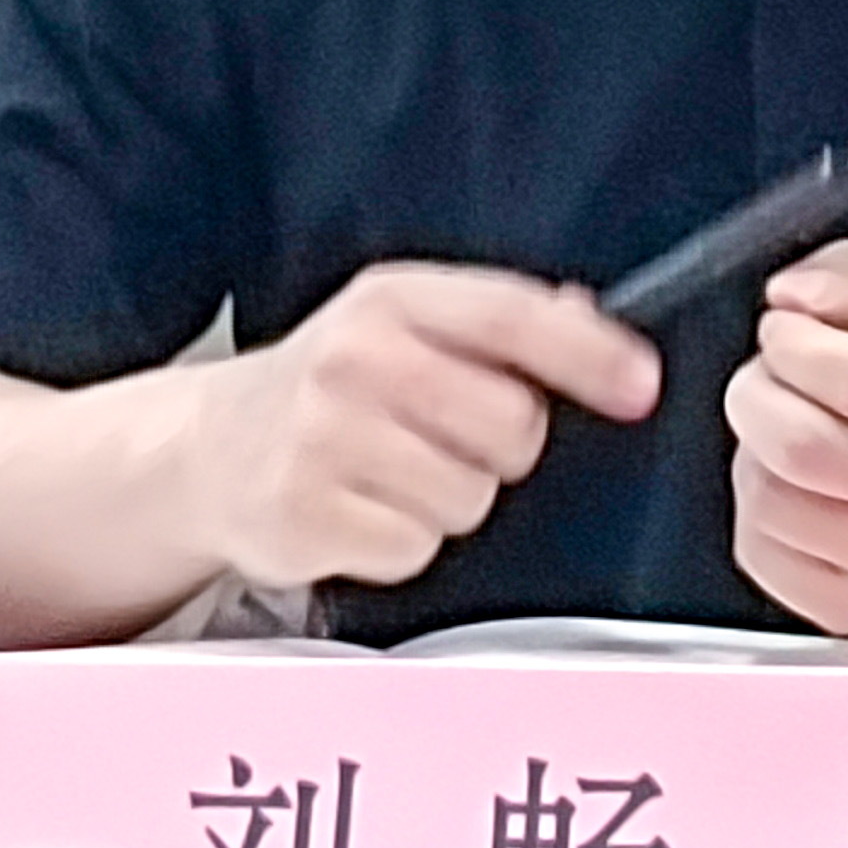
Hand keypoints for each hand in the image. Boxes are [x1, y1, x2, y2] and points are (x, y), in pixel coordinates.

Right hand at [192, 264, 658, 590]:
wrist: (208, 446)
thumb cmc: (329, 384)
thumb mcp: (404, 323)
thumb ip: (502, 322)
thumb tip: (597, 324)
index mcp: (392, 299)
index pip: (512, 316)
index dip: (589, 354)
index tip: (640, 385)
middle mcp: (354, 359)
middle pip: (510, 423)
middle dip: (501, 446)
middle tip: (446, 438)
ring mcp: (323, 437)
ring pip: (469, 496)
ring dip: (447, 500)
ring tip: (392, 475)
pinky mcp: (304, 513)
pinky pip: (414, 548)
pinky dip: (400, 543)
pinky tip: (358, 511)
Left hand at [723, 240, 847, 635]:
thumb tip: (791, 298)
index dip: (791, 344)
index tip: (786, 331)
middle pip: (797, 445)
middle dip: (757, 393)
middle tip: (774, 378)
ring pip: (766, 497)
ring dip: (757, 452)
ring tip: (800, 435)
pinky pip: (757, 548)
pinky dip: (759, 509)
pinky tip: (803, 489)